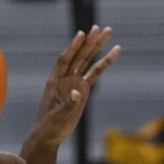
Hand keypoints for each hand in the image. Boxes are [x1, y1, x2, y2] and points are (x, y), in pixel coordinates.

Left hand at [24, 27, 121, 153]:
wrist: (49, 135)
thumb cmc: (49, 127)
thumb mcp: (57, 117)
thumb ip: (68, 105)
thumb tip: (78, 93)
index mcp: (55, 82)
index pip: (65, 60)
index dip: (73, 48)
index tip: (81, 35)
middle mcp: (64, 78)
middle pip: (78, 56)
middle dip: (89, 42)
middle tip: (100, 28)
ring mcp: (74, 82)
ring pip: (87, 61)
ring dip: (97, 46)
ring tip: (108, 32)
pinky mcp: (82, 89)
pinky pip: (95, 74)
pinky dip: (104, 63)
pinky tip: (114, 52)